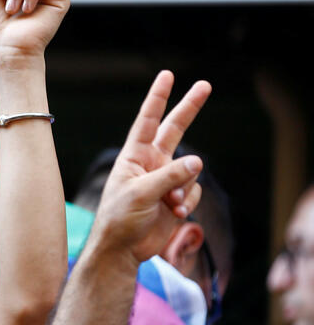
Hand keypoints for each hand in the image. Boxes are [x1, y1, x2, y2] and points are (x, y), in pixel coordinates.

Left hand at [91, 71, 210, 263]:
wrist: (122, 249)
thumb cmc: (119, 218)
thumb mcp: (140, 194)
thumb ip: (169, 176)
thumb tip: (198, 161)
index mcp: (134, 156)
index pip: (147, 121)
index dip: (157, 98)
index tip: (167, 75)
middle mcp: (151, 163)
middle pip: (175, 130)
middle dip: (189, 108)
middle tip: (204, 85)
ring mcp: (165, 179)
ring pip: (191, 170)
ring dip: (186, 186)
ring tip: (172, 203)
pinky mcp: (177, 197)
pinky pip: (194, 190)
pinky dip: (189, 201)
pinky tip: (176, 213)